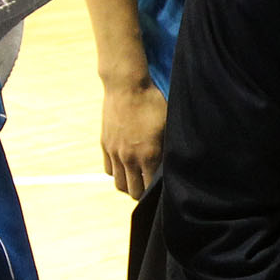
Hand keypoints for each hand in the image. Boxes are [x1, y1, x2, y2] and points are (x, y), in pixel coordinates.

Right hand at [99, 76, 167, 199]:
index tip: (163, 190)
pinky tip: (125, 167)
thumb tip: (174, 165)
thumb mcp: (168, 124)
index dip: (157, 192)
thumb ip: (169, 148)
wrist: (126, 86)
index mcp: (149, 155)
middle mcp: (129, 158)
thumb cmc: (153, 102)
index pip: (150, 188)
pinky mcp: (105, 145)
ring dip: (128, 185)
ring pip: (119, 184)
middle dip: (143, 193)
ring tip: (137, 179)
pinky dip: (117, 173)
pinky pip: (109, 170)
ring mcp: (115, 152)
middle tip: (150, 187)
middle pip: (133, 192)